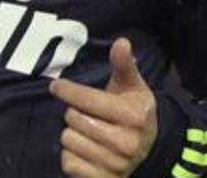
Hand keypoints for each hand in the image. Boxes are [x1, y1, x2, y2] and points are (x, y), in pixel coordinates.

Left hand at [49, 37, 157, 177]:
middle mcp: (126, 143)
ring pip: (68, 140)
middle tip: (85, 114)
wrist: (151, 152)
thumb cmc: (134, 112)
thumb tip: (121, 41)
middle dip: (74, 113)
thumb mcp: (133, 87)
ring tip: (87, 132)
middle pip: (73, 119)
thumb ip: (124, 65)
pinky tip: (85, 150)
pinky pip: (68, 163)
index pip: (87, 99)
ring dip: (72, 133)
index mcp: (132, 117)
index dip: (67, 90)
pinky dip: (71, 155)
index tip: (56, 86)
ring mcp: (115, 164)